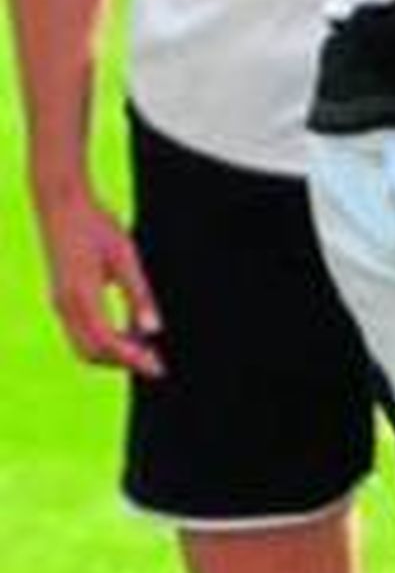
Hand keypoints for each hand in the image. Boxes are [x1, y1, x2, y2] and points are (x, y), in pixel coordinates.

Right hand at [39, 192, 164, 376]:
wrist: (61, 204)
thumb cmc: (97, 225)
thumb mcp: (125, 256)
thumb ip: (138, 294)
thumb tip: (153, 330)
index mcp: (82, 296)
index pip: (107, 343)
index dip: (133, 359)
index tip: (157, 368)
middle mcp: (66, 306)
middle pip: (92, 352)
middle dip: (122, 362)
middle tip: (154, 362)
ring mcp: (60, 303)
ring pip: (83, 346)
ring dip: (111, 354)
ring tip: (144, 348)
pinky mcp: (61, 298)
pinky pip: (79, 332)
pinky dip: (102, 340)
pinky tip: (127, 330)